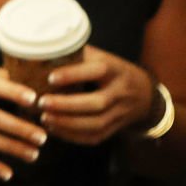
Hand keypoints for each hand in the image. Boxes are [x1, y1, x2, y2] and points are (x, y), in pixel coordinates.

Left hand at [39, 47, 157, 144]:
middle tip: (42, 102)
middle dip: (67, 105)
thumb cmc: (112, 71)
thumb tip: (44, 48)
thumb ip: (78, 55)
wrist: (143, 93)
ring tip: (44, 118)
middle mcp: (121, 92)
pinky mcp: (115, 128)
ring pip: (96, 123)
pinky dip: (72, 136)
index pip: (98, 70)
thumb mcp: (102, 57)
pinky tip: (54, 129)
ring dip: (67, 123)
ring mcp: (120, 112)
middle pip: (97, 102)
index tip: (50, 78)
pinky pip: (95, 136)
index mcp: (115, 69)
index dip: (74, 74)